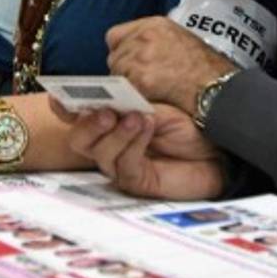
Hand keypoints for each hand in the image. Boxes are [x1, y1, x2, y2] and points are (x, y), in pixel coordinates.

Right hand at [66, 103, 224, 199]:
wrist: (217, 147)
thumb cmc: (187, 123)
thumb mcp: (156, 104)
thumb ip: (129, 102)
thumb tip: (106, 96)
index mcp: (110, 120)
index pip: (78, 115)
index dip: (65, 107)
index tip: (59, 97)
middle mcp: (109, 143)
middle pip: (79, 139)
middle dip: (87, 123)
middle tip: (106, 110)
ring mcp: (120, 164)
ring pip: (99, 153)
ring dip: (116, 133)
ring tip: (138, 117)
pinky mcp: (135, 181)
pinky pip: (123, 165)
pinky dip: (133, 144)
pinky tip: (147, 127)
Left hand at [107, 17, 234, 113]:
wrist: (217, 87)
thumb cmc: (205, 69)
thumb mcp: (180, 39)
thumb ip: (154, 40)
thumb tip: (134, 50)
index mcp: (153, 25)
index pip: (115, 36)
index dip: (121, 52)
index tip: (130, 62)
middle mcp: (143, 37)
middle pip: (114, 57)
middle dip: (124, 70)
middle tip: (141, 82)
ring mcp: (140, 58)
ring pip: (118, 75)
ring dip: (128, 85)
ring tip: (149, 92)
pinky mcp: (141, 80)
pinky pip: (126, 91)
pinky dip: (134, 97)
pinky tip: (150, 99)